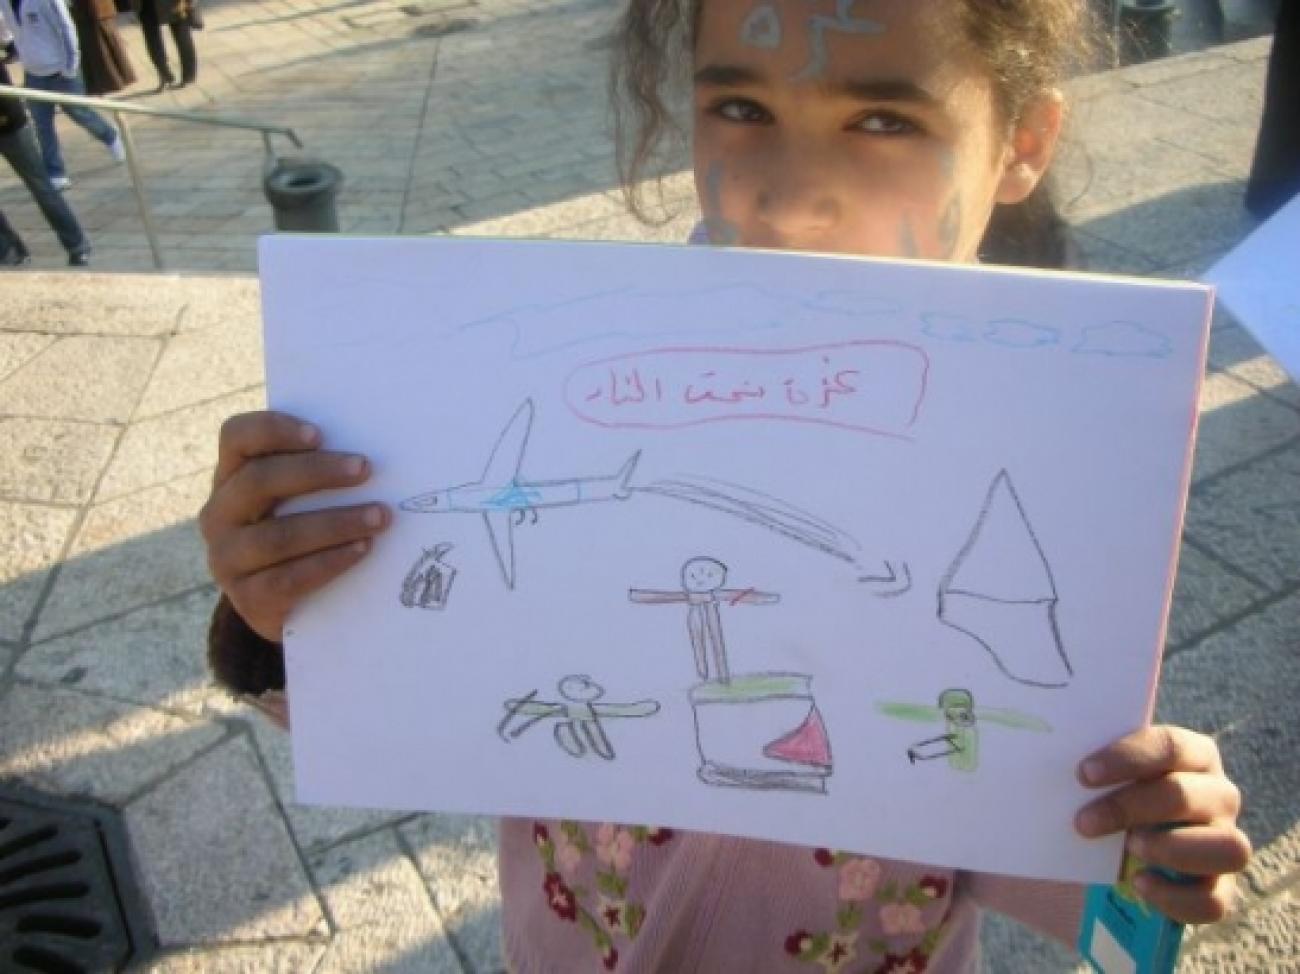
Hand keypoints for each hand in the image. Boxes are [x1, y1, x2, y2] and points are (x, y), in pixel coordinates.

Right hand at [199, 411, 390, 641]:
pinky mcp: (247, 599)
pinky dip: (329, 562)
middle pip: (259, 481)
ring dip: (335, 523)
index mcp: (230, 477)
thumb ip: (318, 473)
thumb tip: (368, 455)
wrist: (288, 603)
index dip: (273, 430)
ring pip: (278, 535)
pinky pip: (288, 578)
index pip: (236, 437)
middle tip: (366, 469)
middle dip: (317, 472)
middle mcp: (219, 515)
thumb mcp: (300, 500)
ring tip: (379, 517)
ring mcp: (227, 559)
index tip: (319, 434)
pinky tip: (362, 549)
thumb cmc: (304, 533)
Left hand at [1075, 725, 1250, 922]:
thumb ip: (1070, 761)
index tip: (1082, 774)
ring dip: (1173, 849)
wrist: (1100, 854)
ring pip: (1227, 847)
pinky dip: (1177, 896)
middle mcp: (1217, 795)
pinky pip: (1214, 900)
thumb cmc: (1095, 798)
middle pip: (1187, 795)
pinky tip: (1139, 884)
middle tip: (1083, 823)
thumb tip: (1022, 750)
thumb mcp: (1084, 777)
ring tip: (1128, 849)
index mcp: (1189, 755)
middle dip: (1131, 807)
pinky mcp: (1218, 888)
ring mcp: (1223, 842)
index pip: (1170, 745)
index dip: (1128, 758)